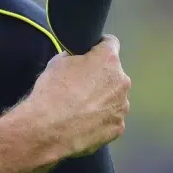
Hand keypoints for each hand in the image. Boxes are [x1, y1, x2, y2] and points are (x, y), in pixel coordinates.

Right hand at [24, 35, 130, 159]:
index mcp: (108, 59)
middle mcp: (121, 80)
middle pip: (113, 73)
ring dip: (102, 99)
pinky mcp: (118, 126)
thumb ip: (74, 56)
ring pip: (114, 97)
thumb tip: (77, 59)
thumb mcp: (57, 62)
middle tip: (80, 86)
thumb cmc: (52, 92)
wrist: (50, 130)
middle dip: (100, 77)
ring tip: (81, 108)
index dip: (98, 47)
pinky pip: (111, 117)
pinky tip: (83, 122)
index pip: (111, 42)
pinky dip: (101, 118)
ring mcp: (122, 105)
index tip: (90, 53)